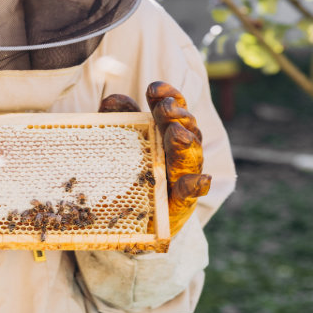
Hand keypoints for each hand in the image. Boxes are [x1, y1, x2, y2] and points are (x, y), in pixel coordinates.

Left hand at [99, 82, 211, 234]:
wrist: (140, 223)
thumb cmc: (134, 177)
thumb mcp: (122, 146)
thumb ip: (119, 122)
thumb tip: (112, 99)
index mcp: (169, 132)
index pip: (175, 107)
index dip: (168, 95)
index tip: (153, 89)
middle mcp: (181, 151)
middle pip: (186, 128)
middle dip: (177, 116)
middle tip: (165, 109)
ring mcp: (184, 176)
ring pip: (192, 156)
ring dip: (187, 143)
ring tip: (178, 134)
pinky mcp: (183, 202)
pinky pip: (192, 193)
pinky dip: (197, 186)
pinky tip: (200, 179)